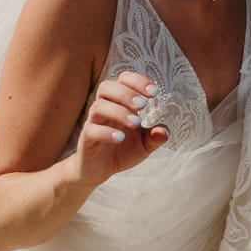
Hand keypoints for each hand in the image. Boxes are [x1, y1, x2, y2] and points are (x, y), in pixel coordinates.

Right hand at [70, 71, 170, 186]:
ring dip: (119, 111)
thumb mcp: (144, 145)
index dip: (137, 81)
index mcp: (119, 103)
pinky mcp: (86, 139)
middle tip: (143, 105)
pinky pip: (91, 130)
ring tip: (135, 123)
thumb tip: (164, 132)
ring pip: (98, 106)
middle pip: (106, 87)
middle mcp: (104, 108)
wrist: (99, 170)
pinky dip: (106, 132)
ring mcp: (93, 122)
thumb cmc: (122, 150)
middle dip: (126, 93)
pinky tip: (120, 138)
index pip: (123, 80)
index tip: (154, 93)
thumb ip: (155, 137)